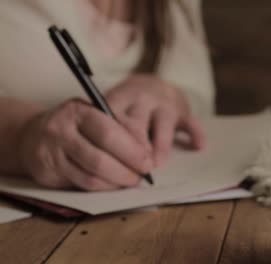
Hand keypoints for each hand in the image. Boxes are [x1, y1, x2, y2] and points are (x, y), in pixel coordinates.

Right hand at [18, 99, 152, 190]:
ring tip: (130, 181)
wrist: (34, 135)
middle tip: (141, 176)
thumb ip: (121, 129)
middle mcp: (60, 130)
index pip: (109, 133)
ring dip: (115, 183)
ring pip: (90, 176)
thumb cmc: (77, 125)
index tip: (148, 162)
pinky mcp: (47, 173)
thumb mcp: (96, 116)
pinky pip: (81, 185)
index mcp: (78, 110)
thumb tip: (147, 153)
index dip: (132, 151)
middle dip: (126, 171)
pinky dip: (102, 188)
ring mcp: (51, 153)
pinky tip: (113, 185)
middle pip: (99, 159)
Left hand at [105, 75, 204, 164]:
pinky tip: (198, 146)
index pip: (111, 121)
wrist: (153, 87)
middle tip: (133, 170)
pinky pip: (191, 122)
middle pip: (135, 123)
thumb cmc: (126, 109)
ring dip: (160, 146)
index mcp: (118, 100)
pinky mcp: (183, 111)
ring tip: (156, 164)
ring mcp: (163, 104)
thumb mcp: (112, 112)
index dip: (111, 144)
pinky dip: (196, 134)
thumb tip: (97, 168)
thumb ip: (107, 133)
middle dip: (134, 148)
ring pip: (162, 124)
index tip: (111, 165)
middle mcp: (140, 100)